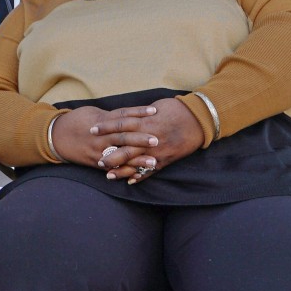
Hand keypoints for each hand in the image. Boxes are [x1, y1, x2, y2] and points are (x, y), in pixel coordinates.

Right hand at [51, 105, 159, 170]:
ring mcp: (97, 150)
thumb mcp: (92, 113)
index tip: (154, 111)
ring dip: (138, 159)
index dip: (139, 113)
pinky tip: (137, 174)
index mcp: (100, 120)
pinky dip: (125, 171)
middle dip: (141, 138)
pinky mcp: (95, 162)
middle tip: (158, 139)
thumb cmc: (75, 121)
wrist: (54, 137)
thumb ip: (111, 116)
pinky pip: (112, 168)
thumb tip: (129, 115)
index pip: (123, 115)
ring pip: (120, 154)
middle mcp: (100, 135)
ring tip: (154, 162)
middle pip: (123, 136)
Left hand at [90, 97, 204, 183]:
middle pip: (125, 147)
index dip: (105, 128)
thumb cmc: (176, 109)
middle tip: (96, 159)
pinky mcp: (166, 159)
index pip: (120, 125)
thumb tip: (126, 116)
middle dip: (110, 154)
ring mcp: (157, 150)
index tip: (92, 129)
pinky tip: (130, 181)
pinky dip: (141, 176)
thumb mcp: (154, 108)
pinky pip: (151, 170)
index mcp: (145, 121)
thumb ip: (139, 115)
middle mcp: (149, 137)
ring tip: (109, 175)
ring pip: (136, 161)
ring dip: (122, 169)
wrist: (199, 119)